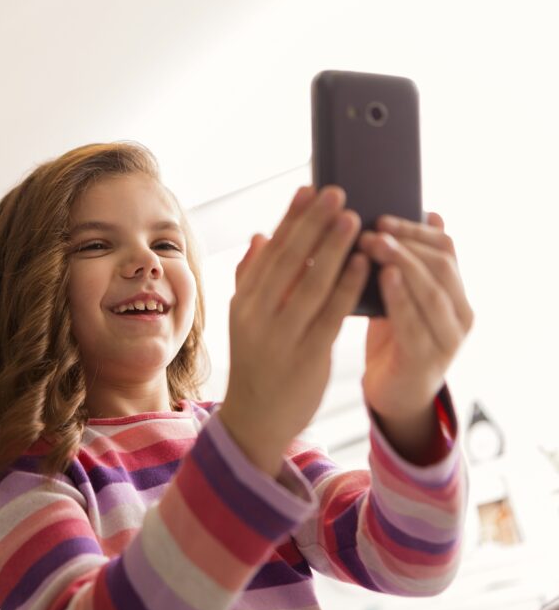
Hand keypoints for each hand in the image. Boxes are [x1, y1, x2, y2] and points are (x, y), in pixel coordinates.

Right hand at [222, 186, 368, 474]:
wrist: (256, 420)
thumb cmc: (257, 364)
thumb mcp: (245, 320)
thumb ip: (250, 279)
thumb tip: (258, 236)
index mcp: (244, 301)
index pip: (269, 251)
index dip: (291, 218)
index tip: (310, 189)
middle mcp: (258, 314)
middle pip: (289, 259)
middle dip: (315, 223)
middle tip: (338, 192)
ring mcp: (281, 335)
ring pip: (312, 281)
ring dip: (335, 247)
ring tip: (356, 218)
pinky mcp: (307, 355)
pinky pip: (331, 312)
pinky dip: (348, 284)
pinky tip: (366, 263)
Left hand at [358, 213, 472, 452]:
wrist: (392, 395)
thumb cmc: (393, 338)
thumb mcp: (400, 297)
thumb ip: (406, 264)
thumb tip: (418, 215)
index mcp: (456, 293)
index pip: (446, 248)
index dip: (416, 229)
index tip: (381, 216)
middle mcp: (460, 314)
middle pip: (441, 266)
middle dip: (404, 244)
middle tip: (369, 230)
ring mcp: (448, 339)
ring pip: (432, 292)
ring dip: (401, 263)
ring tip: (373, 244)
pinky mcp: (427, 361)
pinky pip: (414, 323)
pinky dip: (399, 297)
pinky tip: (383, 277)